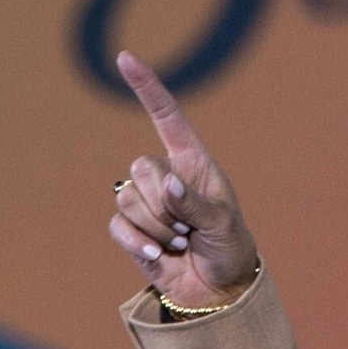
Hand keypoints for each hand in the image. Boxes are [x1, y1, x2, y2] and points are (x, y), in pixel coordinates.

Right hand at [104, 49, 260, 306]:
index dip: (147, 87)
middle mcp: (165, 176)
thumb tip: (167, 187)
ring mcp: (144, 202)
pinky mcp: (129, 230)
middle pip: (140, 168)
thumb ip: (195, 203)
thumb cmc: (229, 247)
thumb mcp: (222, 223)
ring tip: (182, 241)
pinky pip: (118, 225)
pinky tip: (161, 255)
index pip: (166, 116)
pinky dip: (140, 242)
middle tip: (191, 227)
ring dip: (159, 227)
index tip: (125, 58)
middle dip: (165, 203)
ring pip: (127, 198)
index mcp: (193, 162)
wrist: (218, 290)